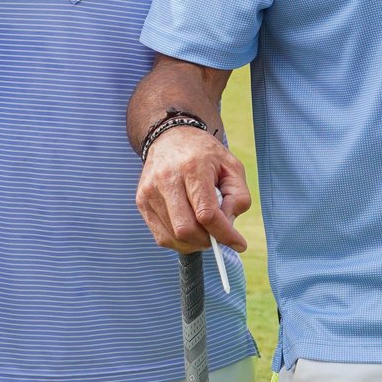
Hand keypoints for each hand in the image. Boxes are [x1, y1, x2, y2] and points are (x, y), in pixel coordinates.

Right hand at [135, 126, 250, 258]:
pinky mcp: (142, 201)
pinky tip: (189, 229)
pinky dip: (179, 241)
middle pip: (186, 229)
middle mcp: (167, 179)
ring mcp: (150, 191)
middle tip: (219, 236)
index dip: (224, 234)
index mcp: (193, 167)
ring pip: (173, 236)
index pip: (206, 213)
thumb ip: (238, 196)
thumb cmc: (205, 155)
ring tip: (204, 230)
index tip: (239, 244)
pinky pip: (161, 236)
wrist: (172, 137)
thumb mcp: (232, 167)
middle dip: (207, 240)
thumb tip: (228, 226)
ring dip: (194, 242)